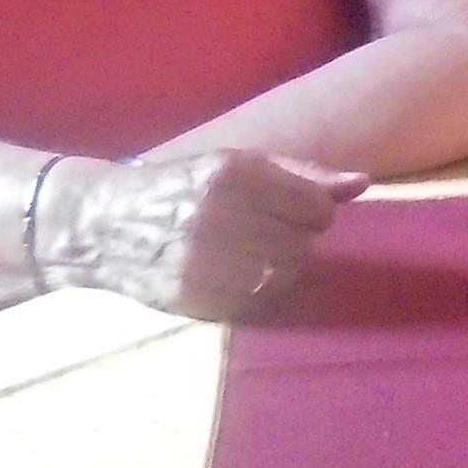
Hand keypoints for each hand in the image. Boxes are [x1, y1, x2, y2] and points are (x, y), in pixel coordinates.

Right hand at [55, 150, 365, 319]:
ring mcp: (205, 260)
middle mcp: (221, 214)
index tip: (285, 210)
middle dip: (290, 240)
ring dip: (274, 268)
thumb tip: (362, 184)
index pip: (317, 209)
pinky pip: (256, 304)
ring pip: (283, 277)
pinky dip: (253, 293)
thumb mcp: (238, 164)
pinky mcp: (194, 297)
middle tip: (259, 232)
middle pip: (302, 245)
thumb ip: (304, 174)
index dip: (308, 212)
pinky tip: (229, 275)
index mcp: (235, 173)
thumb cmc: (182, 187)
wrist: (105, 224)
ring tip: (244, 253)